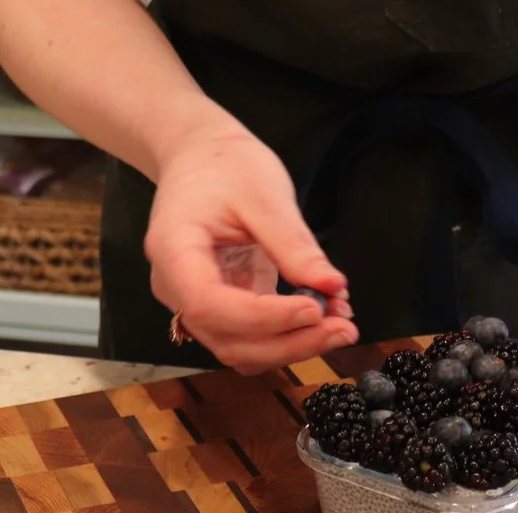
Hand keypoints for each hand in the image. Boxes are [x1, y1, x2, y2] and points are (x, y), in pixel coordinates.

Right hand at [146, 128, 357, 374]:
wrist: (198, 157)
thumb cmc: (223, 165)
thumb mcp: (264, 194)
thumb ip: (294, 245)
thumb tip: (332, 287)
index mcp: (174, 252)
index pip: (210, 305)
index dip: (264, 317)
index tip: (314, 308)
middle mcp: (175, 288)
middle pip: (228, 340)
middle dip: (289, 343)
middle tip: (343, 328)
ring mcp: (192, 302)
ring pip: (239, 349)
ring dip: (291, 346)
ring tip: (340, 325)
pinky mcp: (218, 306)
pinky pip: (249, 336)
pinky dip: (286, 336)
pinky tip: (324, 319)